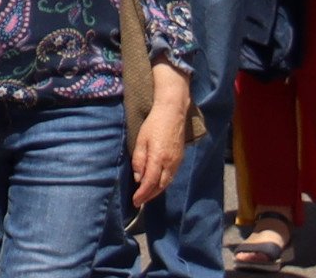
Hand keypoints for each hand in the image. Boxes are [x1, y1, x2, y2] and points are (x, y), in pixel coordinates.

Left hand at [130, 90, 189, 209]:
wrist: (172, 113)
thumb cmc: (153, 124)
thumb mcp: (141, 140)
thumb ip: (139, 160)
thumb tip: (138, 178)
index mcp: (159, 159)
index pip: (150, 182)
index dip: (142, 194)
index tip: (135, 201)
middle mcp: (170, 164)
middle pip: (160, 186)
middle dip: (149, 196)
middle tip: (139, 202)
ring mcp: (177, 162)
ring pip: (167, 182)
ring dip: (157, 191)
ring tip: (147, 196)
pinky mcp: (180, 159)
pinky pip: (171, 176)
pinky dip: (163, 183)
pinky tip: (157, 184)